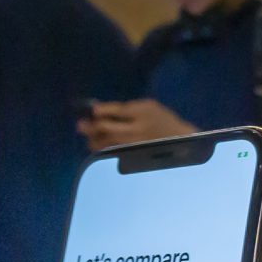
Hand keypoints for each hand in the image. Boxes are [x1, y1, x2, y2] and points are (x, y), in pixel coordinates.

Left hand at [78, 99, 193, 149]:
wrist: (182, 140)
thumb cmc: (164, 120)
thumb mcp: (149, 106)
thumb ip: (127, 108)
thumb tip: (100, 110)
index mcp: (142, 111)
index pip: (115, 110)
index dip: (100, 111)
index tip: (92, 111)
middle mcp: (137, 128)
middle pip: (106, 127)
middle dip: (91, 126)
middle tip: (80, 125)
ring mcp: (135, 143)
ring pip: (107, 142)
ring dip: (93, 139)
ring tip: (87, 137)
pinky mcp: (134, 155)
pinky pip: (112, 153)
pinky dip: (102, 150)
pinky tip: (98, 147)